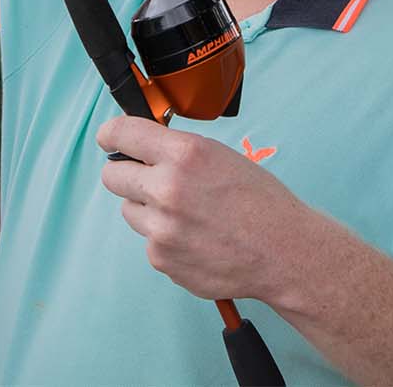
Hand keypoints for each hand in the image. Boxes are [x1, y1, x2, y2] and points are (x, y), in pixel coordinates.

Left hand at [97, 116, 319, 302]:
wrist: (284, 251)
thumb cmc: (260, 202)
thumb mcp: (220, 156)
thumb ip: (176, 150)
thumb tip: (142, 147)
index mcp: (184, 154)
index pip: (120, 134)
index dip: (111, 135)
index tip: (109, 139)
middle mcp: (167, 189)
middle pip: (111, 175)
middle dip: (126, 173)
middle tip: (146, 177)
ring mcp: (161, 228)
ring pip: (129, 209)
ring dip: (148, 209)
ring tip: (187, 213)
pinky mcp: (162, 258)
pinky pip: (148, 240)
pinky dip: (165, 238)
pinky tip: (195, 237)